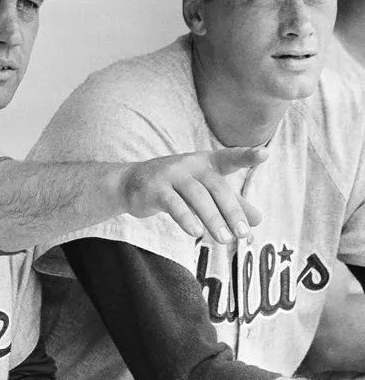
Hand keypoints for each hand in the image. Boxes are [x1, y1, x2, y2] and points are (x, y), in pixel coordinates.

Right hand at [121, 147, 267, 242]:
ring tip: (224, 239)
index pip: (229, 158)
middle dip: (231, 210)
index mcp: (206, 163)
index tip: (265, 154)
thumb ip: (230, 204)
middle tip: (242, 234)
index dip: (247, 156)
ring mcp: (171, 175)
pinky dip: (185, 217)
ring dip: (212, 218)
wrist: (130, 184)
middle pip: (215, 186)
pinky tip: (195, 232)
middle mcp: (190, 165)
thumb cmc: (174, 187)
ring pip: (196, 196)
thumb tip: (258, 220)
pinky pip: (173, 203)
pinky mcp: (154, 189)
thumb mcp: (204, 192)